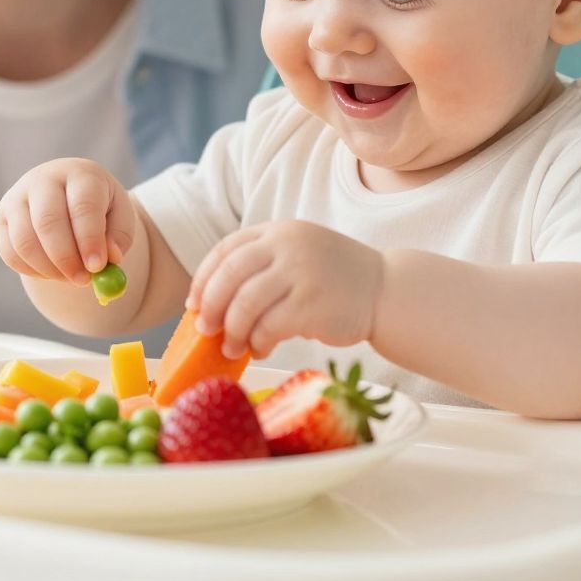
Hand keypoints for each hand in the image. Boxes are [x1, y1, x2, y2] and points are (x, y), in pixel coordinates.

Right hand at [0, 159, 133, 285]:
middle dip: (66, 258)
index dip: (89, 238)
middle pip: (48, 221)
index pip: (82, 205)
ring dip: (49, 269)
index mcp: (80, 174)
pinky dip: (32, 270)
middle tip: (82, 280)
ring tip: (71, 276)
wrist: (67, 196)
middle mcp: (44, 180)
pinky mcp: (1, 218)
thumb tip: (110, 257)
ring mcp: (17, 197)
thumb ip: (119, 237)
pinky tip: (52, 271)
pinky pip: (10, 252)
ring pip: (25, 241)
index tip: (97, 267)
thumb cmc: (99, 208)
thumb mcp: (119, 216)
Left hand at [188, 220, 383, 359]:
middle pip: (228, 276)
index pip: (225, 250)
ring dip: (232, 331)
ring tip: (232, 347)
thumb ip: (261, 268)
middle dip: (210, 306)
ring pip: (244, 304)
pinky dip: (257, 342)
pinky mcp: (312, 304)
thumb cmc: (334, 280)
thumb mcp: (297, 255)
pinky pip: (269, 327)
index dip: (203, 278)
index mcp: (278, 232)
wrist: (385, 290)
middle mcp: (287, 246)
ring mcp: (301, 272)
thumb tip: (210, 305)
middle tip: (205, 329)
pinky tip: (260, 348)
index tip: (194, 303)